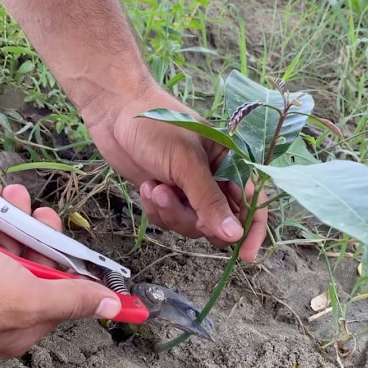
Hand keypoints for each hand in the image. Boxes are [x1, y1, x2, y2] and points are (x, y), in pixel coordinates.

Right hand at [0, 181, 122, 356]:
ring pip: (3, 245)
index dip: (68, 264)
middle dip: (35, 231)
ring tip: (4, 196)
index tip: (70, 240)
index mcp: (21, 325)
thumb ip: (70, 299)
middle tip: (33, 210)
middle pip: (32, 263)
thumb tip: (113, 309)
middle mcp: (0, 307)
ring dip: (9, 216)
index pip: (60, 292)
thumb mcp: (27, 297)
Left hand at [84, 86, 269, 261]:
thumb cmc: (156, 126)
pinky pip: (169, 220)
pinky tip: (147, 187)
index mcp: (230, 162)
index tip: (246, 256)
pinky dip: (157, 209)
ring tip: (155, 188)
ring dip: (171, 212)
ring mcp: (188, 189)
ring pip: (191, 224)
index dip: (252, 229)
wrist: (114, 111)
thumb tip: (234, 235)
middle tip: (175, 202)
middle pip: (218, 222)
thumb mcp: (186, 163)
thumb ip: (210, 201)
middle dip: (195, 219)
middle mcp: (213, 179)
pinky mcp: (166, 195)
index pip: (253, 202)